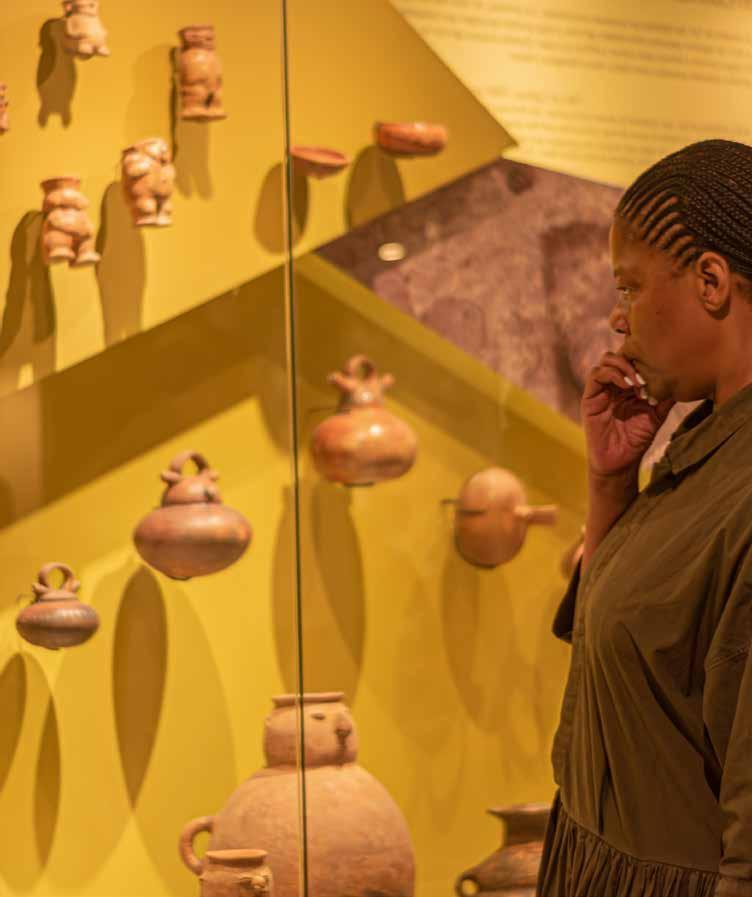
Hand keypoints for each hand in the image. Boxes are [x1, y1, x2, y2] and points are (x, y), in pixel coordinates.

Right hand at [583, 351, 674, 476]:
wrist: (620, 462)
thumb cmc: (637, 440)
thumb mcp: (657, 414)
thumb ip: (665, 396)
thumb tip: (684, 377)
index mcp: (629, 385)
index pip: (633, 358)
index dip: (644, 354)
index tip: (660, 363)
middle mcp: (614, 383)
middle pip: (620, 353)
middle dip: (634, 356)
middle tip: (648, 371)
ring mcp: (601, 389)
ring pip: (607, 359)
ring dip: (624, 365)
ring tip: (637, 381)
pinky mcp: (590, 398)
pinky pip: (596, 375)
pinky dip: (612, 374)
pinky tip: (626, 386)